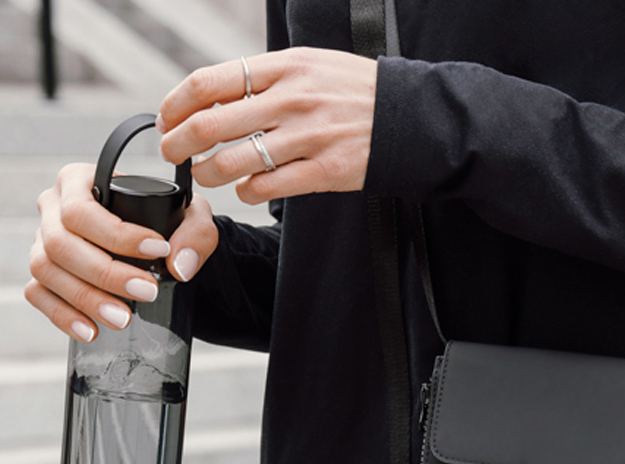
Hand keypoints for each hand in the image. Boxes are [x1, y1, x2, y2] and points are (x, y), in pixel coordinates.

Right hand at [26, 163, 218, 342]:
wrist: (156, 244)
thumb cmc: (167, 220)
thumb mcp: (191, 215)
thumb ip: (196, 233)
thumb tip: (179, 267)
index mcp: (79, 182)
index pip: (82, 209)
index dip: (116, 235)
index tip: (157, 251)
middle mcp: (53, 208)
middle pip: (60, 243)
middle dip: (105, 273)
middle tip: (147, 292)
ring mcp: (43, 241)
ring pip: (44, 269)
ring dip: (85, 298)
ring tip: (123, 318)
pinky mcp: (42, 273)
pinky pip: (38, 294)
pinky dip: (63, 315)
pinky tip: (92, 330)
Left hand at [158, 47, 377, 204]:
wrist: (411, 117)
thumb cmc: (356, 91)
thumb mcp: (309, 65)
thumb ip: (265, 78)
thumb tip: (213, 97)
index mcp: (283, 69)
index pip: (207, 84)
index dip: (176, 105)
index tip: (168, 119)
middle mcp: (292, 101)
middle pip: (210, 125)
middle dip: (179, 144)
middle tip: (172, 153)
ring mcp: (308, 139)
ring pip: (233, 162)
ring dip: (208, 173)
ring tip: (206, 175)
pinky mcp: (325, 172)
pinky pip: (268, 187)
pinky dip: (247, 191)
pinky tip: (247, 188)